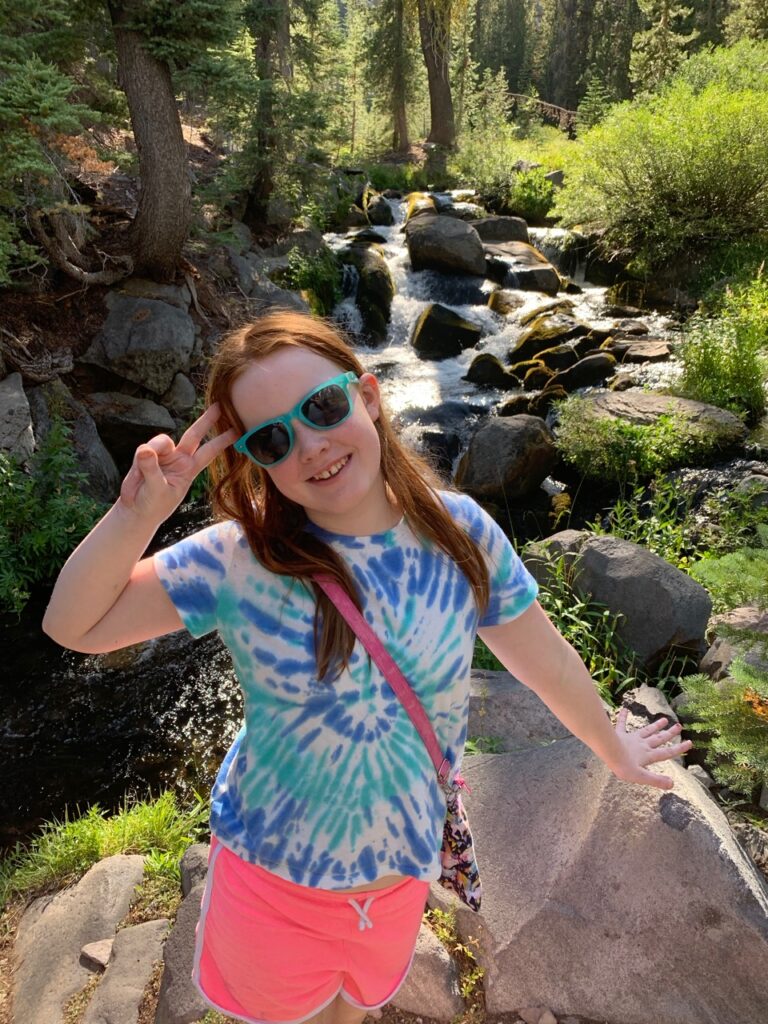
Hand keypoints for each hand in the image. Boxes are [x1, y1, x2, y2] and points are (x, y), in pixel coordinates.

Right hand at [119, 403, 237, 521]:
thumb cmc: (153, 506)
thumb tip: (145, 449)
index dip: (223, 441)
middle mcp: (178, 458)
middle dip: (206, 420)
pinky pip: (144, 449)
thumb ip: (152, 470)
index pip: (210, 451)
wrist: (136, 511)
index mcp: (189, 469)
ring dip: (154, 451)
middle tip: (218, 405)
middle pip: (194, 434)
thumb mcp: (157, 491)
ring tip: (144, 475)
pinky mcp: (146, 455)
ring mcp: (162, 455)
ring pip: (161, 441)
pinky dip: (139, 460)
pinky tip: (137, 476)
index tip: (238, 430)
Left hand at [609, 709, 693, 790]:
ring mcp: (632, 738)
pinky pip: (621, 723)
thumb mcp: (641, 777)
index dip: (679, 748)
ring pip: (646, 730)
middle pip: (659, 738)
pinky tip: (624, 709)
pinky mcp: (619, 734)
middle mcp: (642, 745)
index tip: (690, 742)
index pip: (667, 752)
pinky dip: (623, 716)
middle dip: (670, 733)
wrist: (608, 751)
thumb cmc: (623, 766)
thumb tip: (672, 784)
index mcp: (648, 755)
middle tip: (679, 726)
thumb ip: (656, 780)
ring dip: (655, 725)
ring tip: (664, 719)